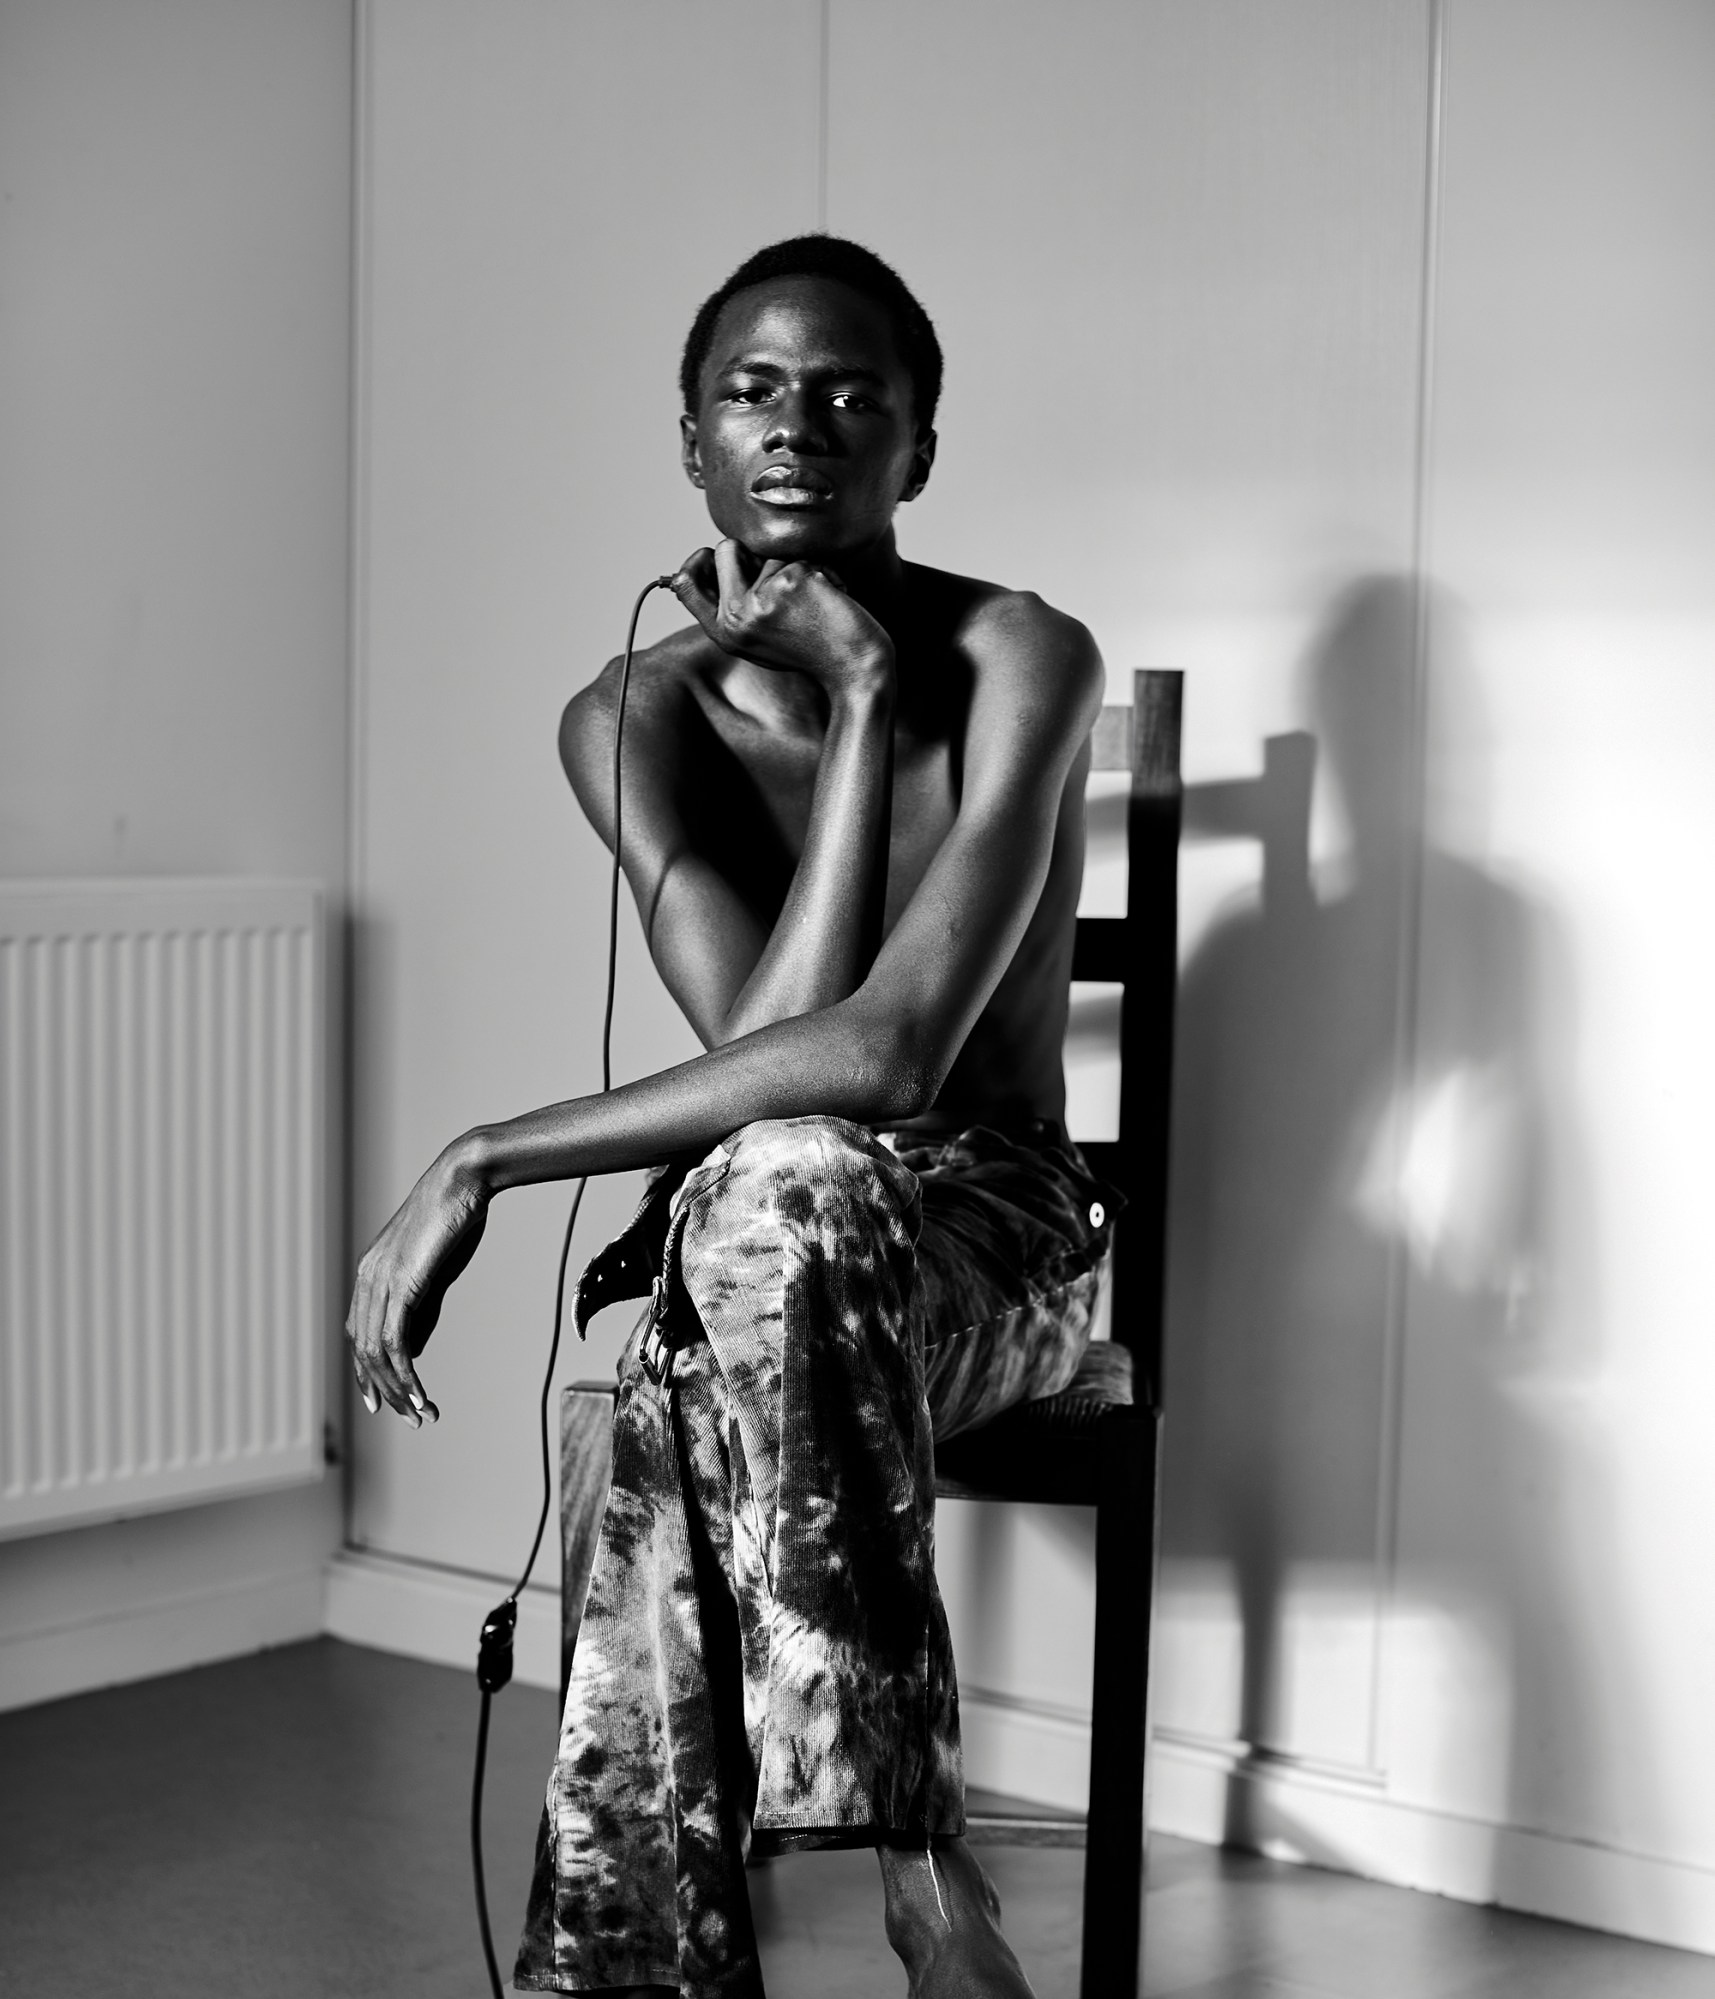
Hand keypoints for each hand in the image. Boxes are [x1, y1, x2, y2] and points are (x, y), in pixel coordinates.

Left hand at [344, 1146, 488, 1425]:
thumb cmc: (455, 1219)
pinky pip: (397, 1343)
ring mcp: (381, 1281)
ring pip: (378, 1353)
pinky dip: (407, 1375)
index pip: (360, 1335)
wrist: (463, 1180)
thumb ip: (420, 1310)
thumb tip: (411, 1350)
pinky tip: (422, 1394)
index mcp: (371, 1273)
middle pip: (365, 1351)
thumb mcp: (435, 1273)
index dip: (368, 1373)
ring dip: (399, 1390)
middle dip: (386, 1390)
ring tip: (422, 1413)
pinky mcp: (402, 1284)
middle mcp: (367, 1278)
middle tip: (411, 1417)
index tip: (385, 1402)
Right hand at [670, 540, 892, 690]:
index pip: (685, 584)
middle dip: (751, 552)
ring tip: (812, 603)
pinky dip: (822, 573)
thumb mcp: (762, 638)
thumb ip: (738, 607)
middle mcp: (736, 617)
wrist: (855, 670)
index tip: (712, 555)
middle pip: (724, 550)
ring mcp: (762, 599)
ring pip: (770, 553)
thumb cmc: (813, 652)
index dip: (695, 560)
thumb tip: (725, 557)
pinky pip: (803, 557)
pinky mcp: (791, 581)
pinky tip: (830, 599)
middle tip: (779, 580)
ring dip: (795, 569)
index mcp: (725, 633)